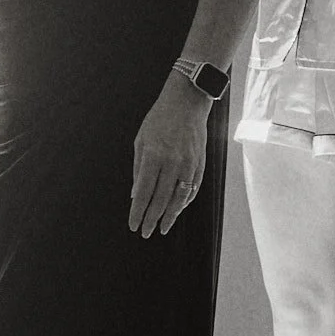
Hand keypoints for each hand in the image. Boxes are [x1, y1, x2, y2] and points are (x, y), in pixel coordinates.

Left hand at [129, 78, 210, 236]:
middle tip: (145, 232)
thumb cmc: (160, 119)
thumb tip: (136, 194)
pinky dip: (184, 202)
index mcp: (154, 156)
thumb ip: (138, 169)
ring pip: (179, 198)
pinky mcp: (200, 164)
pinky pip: (192, 189)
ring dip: (170, 216)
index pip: (144, 192)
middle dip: (152, 219)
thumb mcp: (140, 141)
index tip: (133, 224)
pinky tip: (177, 210)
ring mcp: (189, 164)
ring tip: (163, 228)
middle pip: (161, 199)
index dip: (138, 212)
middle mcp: (173, 162)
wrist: (187, 103)